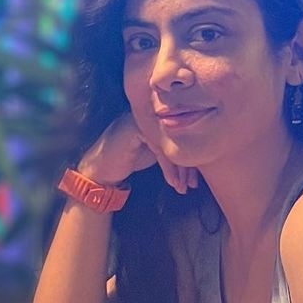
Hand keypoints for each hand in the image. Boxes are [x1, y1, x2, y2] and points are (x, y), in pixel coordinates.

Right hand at [78, 111, 198, 194]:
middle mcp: (153, 115)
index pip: (183, 137)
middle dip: (188, 165)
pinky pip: (159, 149)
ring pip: (171, 144)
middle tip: (193, 185)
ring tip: (183, 187)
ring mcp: (143, 119)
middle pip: (179, 139)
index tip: (195, 180)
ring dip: (179, 169)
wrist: (101, 168)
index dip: (191, 159)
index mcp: (160, 118)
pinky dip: (168, 167)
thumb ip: (173, 148)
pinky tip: (172, 182)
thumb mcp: (156, 152)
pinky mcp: (136, 129)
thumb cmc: (130, 160)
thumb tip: (201, 159)